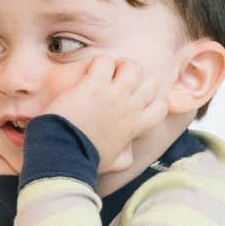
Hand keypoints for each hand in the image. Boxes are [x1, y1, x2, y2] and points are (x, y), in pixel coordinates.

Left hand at [45, 56, 170, 174]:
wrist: (63, 154)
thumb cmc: (85, 159)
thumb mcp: (113, 163)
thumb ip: (126, 156)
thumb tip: (130, 151)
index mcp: (135, 126)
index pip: (161, 107)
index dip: (151, 98)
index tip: (136, 98)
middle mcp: (129, 108)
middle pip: (151, 81)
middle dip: (138, 77)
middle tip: (120, 80)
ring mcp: (113, 95)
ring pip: (133, 67)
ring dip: (120, 65)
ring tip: (107, 72)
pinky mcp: (93, 86)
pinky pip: (104, 62)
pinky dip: (98, 63)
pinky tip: (89, 73)